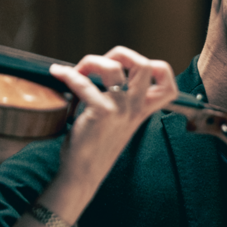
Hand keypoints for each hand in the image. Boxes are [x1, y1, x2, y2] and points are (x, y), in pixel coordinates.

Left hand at [49, 47, 177, 188]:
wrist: (84, 173)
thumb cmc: (96, 146)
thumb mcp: (118, 122)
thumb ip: (120, 101)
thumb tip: (101, 72)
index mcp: (142, 110)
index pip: (168, 85)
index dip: (158, 68)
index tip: (131, 67)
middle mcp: (135, 108)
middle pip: (144, 65)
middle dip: (121, 53)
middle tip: (101, 63)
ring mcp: (120, 110)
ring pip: (113, 67)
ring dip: (91, 61)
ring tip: (78, 70)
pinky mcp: (101, 112)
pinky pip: (83, 83)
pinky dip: (68, 74)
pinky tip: (58, 73)